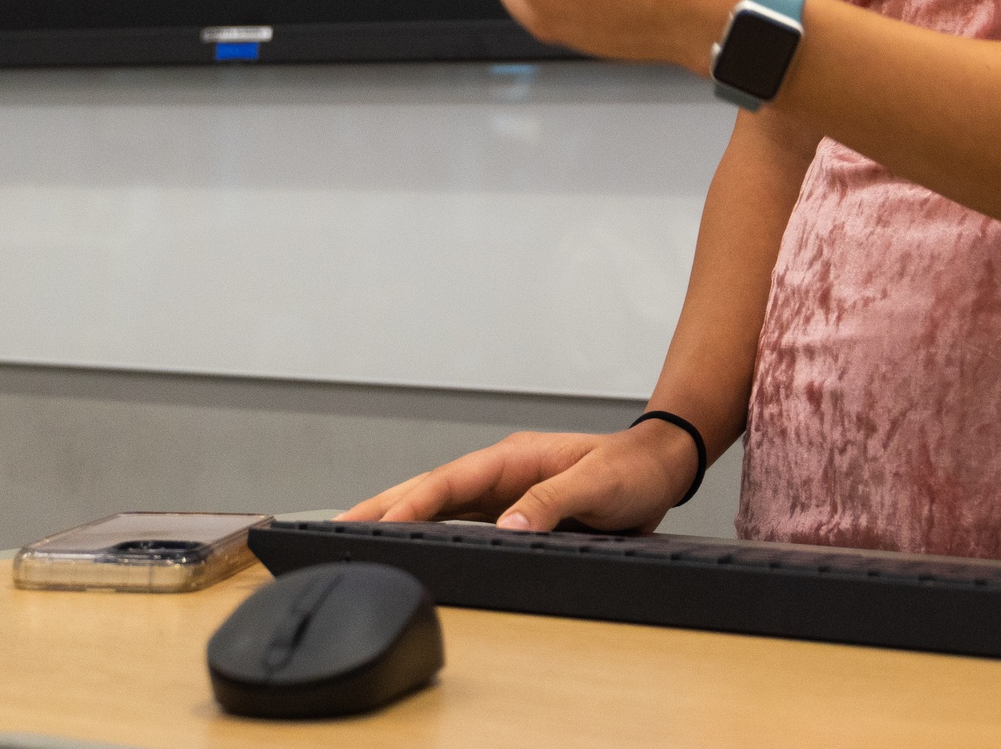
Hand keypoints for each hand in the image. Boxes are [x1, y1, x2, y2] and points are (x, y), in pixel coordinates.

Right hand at [340, 421, 698, 531]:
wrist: (660, 465)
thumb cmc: (632, 469)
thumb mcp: (599, 485)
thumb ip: (553, 501)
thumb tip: (510, 527)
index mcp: (513, 457)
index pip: (450, 482)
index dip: (412, 503)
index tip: (378, 523)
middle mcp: (501, 470)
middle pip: (431, 487)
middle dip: (385, 506)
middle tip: (340, 528)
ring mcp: (505, 487)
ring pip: (440, 502)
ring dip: (401, 516)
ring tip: (359, 537)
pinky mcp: (514, 506)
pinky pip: (461, 517)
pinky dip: (431, 527)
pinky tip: (414, 542)